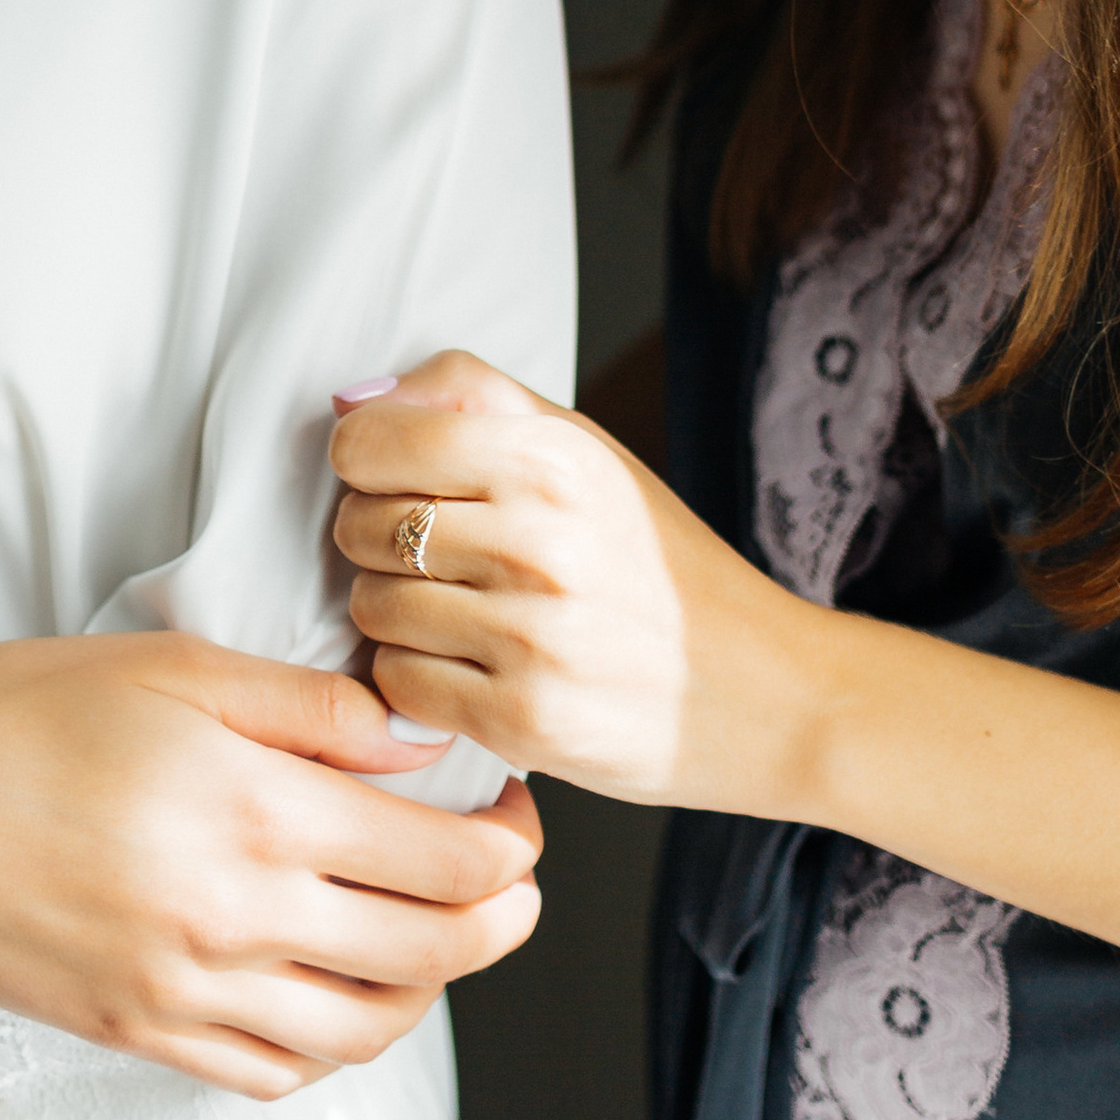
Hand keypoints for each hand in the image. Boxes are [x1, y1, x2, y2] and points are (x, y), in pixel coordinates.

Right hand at [0, 632, 543, 1099]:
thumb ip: (313, 708)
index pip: (443, 860)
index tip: (514, 807)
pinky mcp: (142, 1033)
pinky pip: (273, 1072)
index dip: (508, 840)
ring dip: (430, 992)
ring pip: (362, 1031)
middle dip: (499, 920)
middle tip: (513, 878)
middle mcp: (238, 918)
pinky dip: (332, 1046)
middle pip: (427, 954)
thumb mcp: (177, 667)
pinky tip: (340, 995)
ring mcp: (188, 992)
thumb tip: (418, 741)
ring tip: (444, 940)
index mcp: (258, 812)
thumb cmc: (25, 711)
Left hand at [332, 351, 799, 811]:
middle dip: (375, 537)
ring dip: (394, 612)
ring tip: (455, 611)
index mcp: (552, 459)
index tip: (392, 476)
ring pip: (370, 606)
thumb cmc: (658, 563)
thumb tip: (351, 400)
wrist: (768, 693)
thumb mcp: (586, 449)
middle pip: (359, 523)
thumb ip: (471, 397)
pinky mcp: (524, 722)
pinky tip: (468, 667)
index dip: (364, 459)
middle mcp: (539, 541)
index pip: (373, 439)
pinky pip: (399, 683)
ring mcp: (531, 637)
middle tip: (432, 553)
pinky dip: (417, 678)